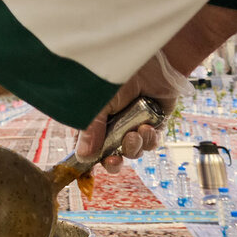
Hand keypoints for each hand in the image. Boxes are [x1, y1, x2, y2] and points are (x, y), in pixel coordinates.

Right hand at [76, 50, 189, 172]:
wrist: (153, 64)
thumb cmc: (119, 76)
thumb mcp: (98, 103)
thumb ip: (91, 131)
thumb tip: (83, 157)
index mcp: (94, 119)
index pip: (86, 145)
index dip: (87, 160)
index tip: (87, 172)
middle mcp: (112, 125)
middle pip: (109, 156)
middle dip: (112, 162)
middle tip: (114, 160)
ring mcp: (132, 126)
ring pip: (132, 152)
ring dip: (133, 147)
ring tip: (135, 132)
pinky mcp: (153, 126)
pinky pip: (150, 144)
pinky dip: (149, 140)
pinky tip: (147, 127)